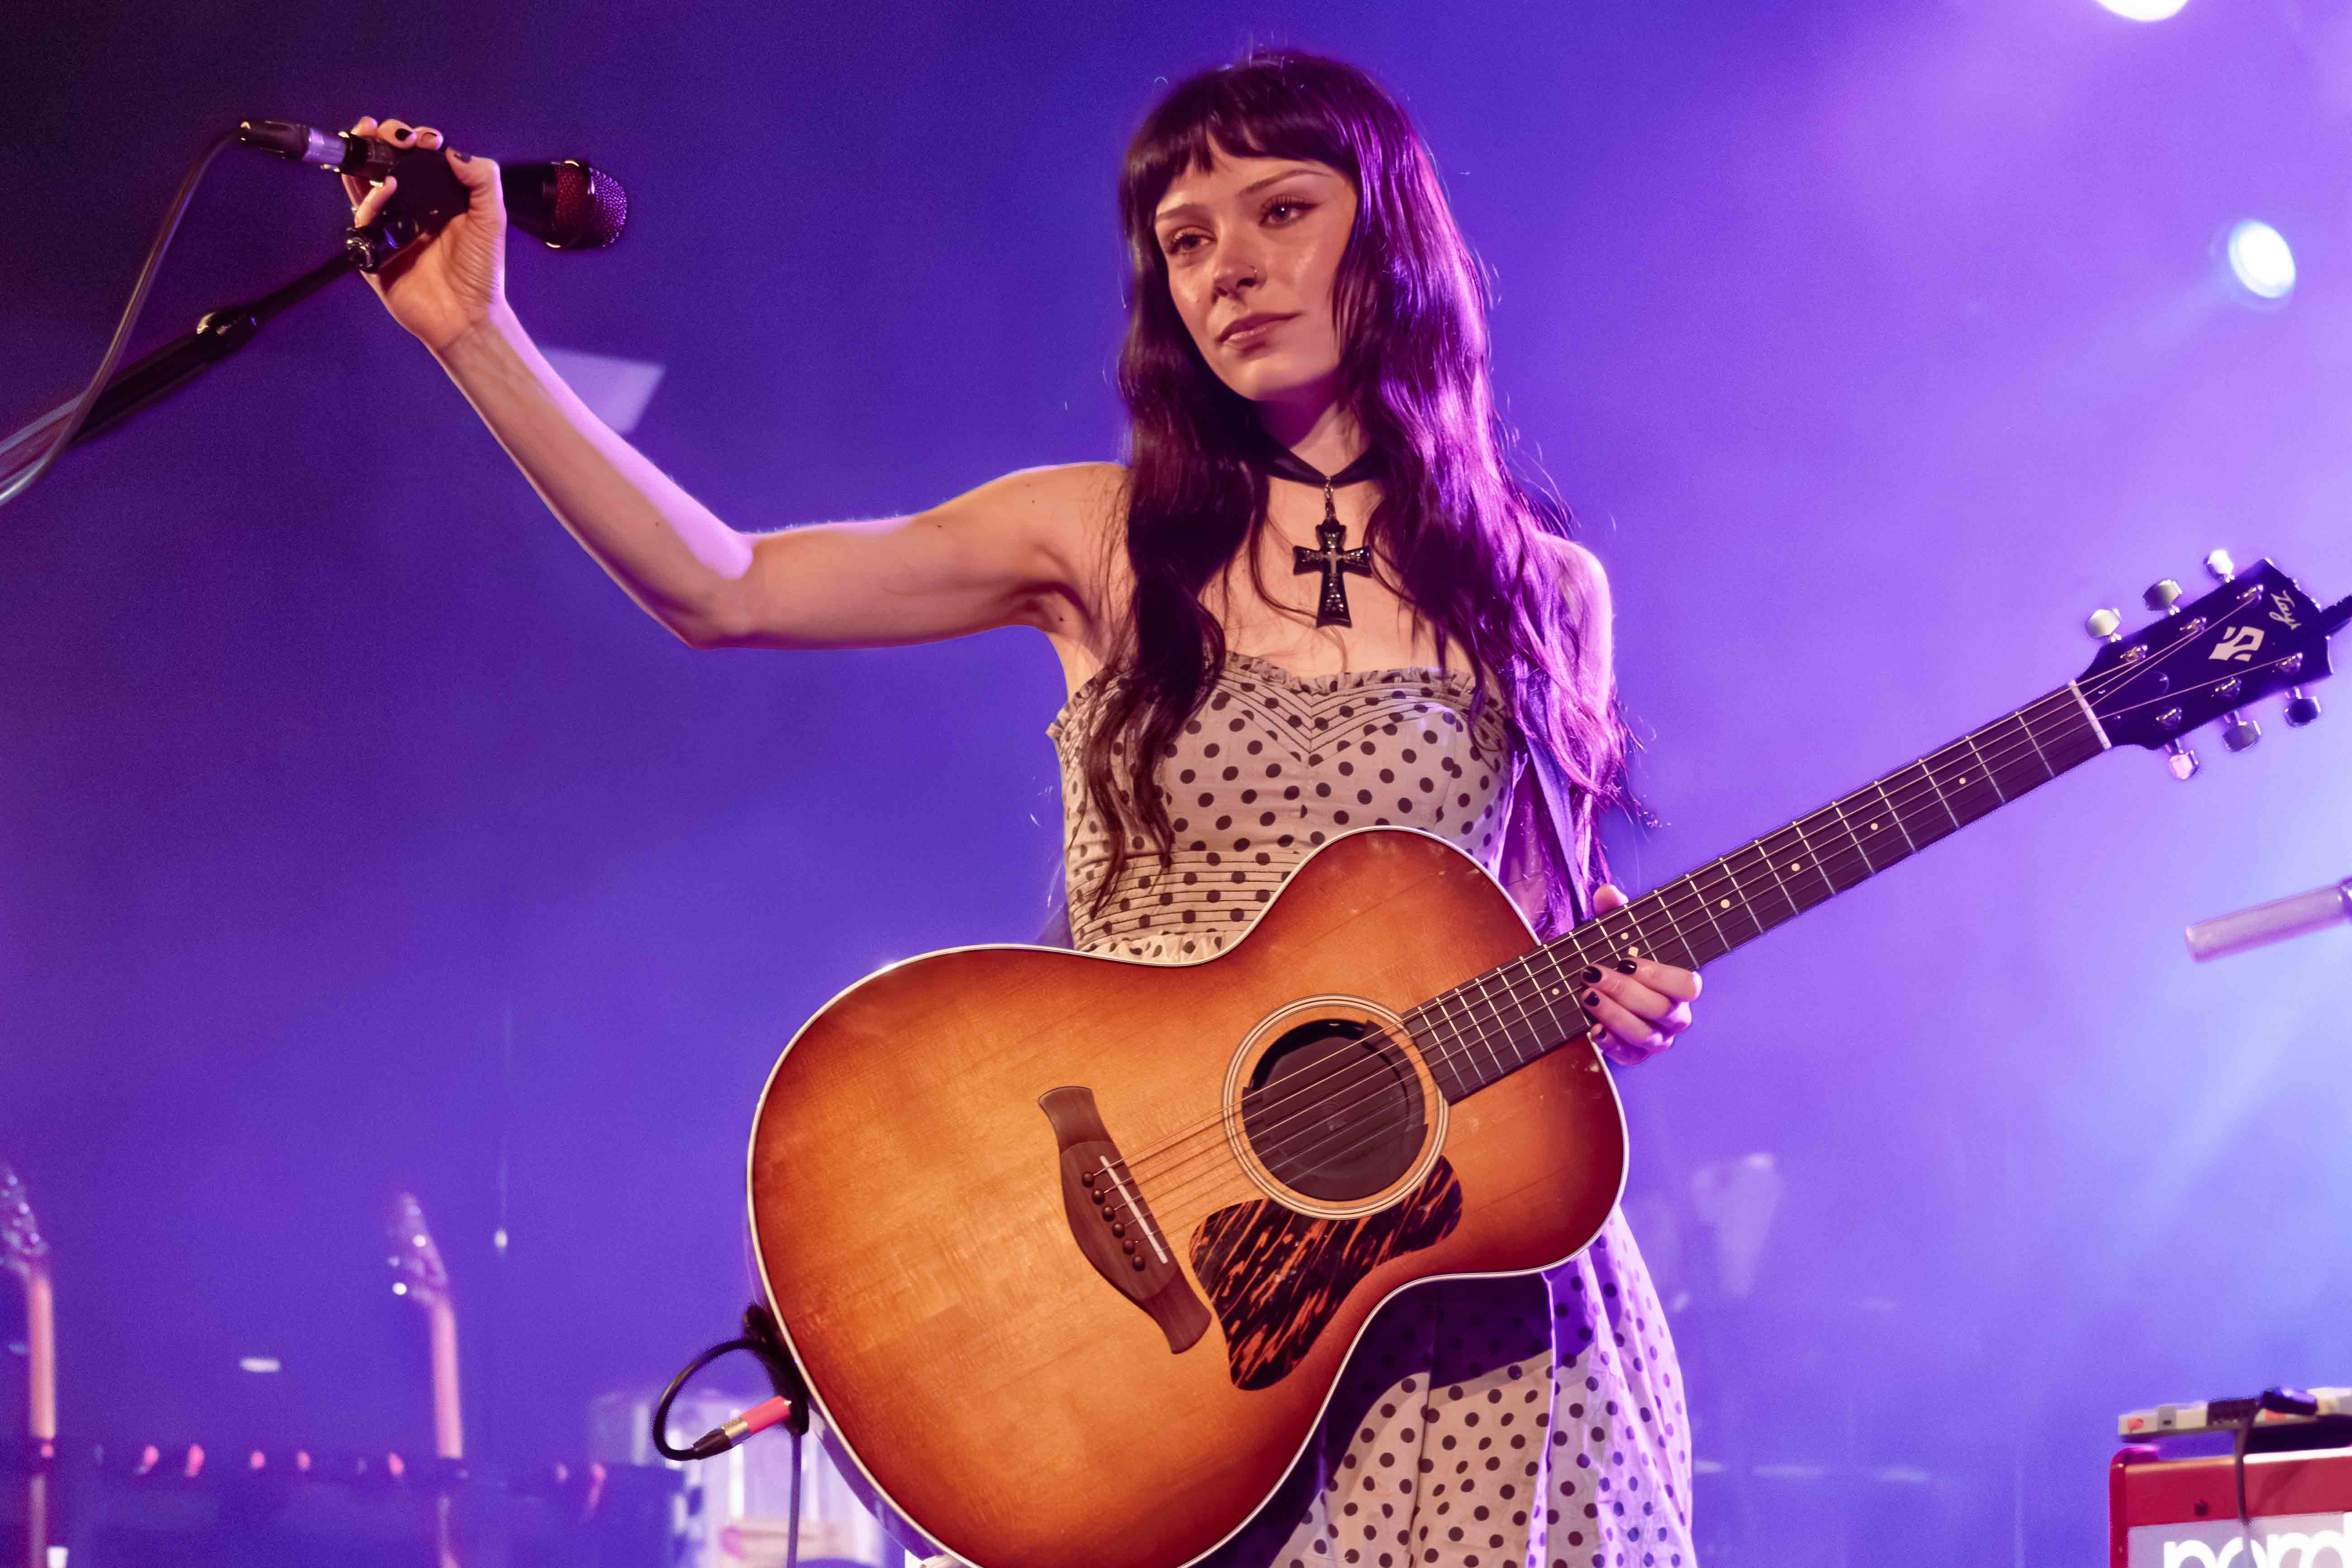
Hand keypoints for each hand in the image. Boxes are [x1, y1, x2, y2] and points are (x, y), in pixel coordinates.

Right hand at [342, 115, 507, 354]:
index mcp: (438, 197)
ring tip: (371, 138)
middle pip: (388, 162)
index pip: (420, 157)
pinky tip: (386, 188)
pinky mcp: (374, 248)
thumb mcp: (491, 219)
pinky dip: (370, 199)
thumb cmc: (481, 271)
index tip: (426, 139)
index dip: (418, 140)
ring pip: (366, 183)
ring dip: (365, 157)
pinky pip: (362, 217)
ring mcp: (389, 226)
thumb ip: (482, 180)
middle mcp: (411, 207)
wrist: (466, 315)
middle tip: (394, 134)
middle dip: (386, 139)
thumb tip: (452, 151)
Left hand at [1578, 883, 1700, 1066]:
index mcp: (1678, 986)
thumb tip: (1607, 894)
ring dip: (1614, 1015)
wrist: (1598, 989)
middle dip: (1624, 991)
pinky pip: (1628, 1057)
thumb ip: (1614, 914)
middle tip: (1593, 974)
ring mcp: (1657, 1039)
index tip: (1627, 961)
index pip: (1689, 986)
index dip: (1660, 975)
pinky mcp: (1635, 1055)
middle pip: (1661, 1009)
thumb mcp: (1613, 935)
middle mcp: (1674, 1015)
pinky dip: (1610, 1044)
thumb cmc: (1614, 959)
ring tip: (1587, 996)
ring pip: (1645, 1035)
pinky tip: (1591, 1029)